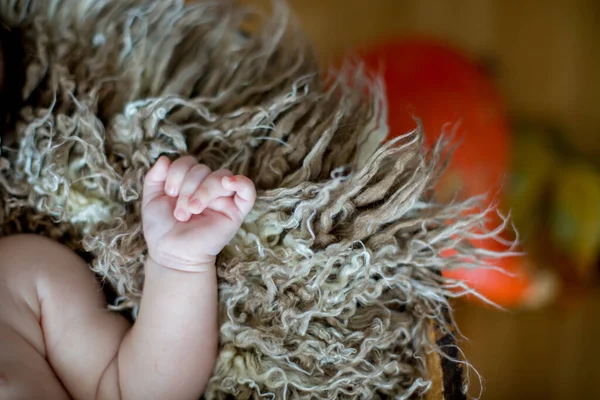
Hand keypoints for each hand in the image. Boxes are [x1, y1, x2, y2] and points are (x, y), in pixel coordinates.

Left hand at [142, 156, 255, 271]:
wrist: (171, 254)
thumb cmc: (162, 229)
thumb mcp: (151, 198)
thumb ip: (154, 177)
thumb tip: (165, 158)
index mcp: (190, 182)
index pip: (189, 162)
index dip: (177, 172)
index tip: (169, 193)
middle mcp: (207, 187)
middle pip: (203, 169)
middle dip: (188, 187)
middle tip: (180, 212)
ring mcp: (223, 199)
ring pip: (221, 176)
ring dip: (204, 190)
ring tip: (193, 210)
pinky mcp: (236, 211)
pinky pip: (248, 191)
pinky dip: (241, 182)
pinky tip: (227, 183)